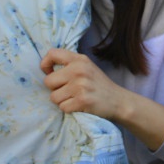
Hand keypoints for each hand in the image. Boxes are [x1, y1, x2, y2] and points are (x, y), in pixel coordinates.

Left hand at [40, 48, 163, 149]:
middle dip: (54, 89)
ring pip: (53, 97)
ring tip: (74, 98)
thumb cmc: (98, 85)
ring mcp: (80, 85)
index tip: (49, 72)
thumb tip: (45, 69)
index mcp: (79, 59)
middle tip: (67, 90)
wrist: (118, 101)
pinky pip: (62, 107)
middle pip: (48, 81)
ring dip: (62, 101)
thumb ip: (69, 64)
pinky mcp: (82, 100)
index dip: (45, 64)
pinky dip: (69, 109)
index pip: (52, 53)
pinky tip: (79, 105)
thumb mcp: (87, 67)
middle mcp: (79, 70)